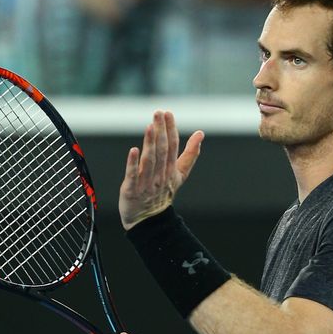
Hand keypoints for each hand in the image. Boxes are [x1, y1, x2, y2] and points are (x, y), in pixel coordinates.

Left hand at [119, 111, 202, 229]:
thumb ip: (190, 154)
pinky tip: (134, 150)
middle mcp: (160, 175)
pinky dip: (133, 163)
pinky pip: (133, 175)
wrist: (150, 220)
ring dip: (150, 143)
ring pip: (150, 161)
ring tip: (150, 126)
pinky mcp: (132, 190)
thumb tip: (201, 134)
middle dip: (161, 131)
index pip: (172, 146)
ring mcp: (146, 183)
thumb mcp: (180, 174)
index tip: (168, 113)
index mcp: (171, 170)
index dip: (170, 129)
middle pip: (162, 151)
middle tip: (158, 113)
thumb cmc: (163, 193)